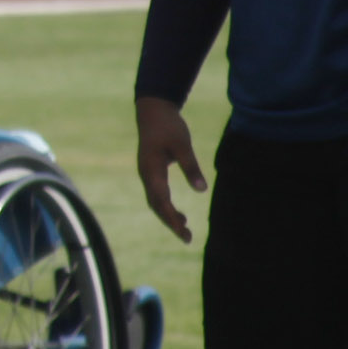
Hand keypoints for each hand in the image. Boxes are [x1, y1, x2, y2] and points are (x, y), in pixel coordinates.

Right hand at [136, 96, 206, 243]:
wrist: (152, 110)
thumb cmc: (168, 126)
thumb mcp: (182, 145)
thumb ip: (191, 167)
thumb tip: (201, 190)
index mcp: (152, 170)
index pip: (161, 201)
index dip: (172, 218)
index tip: (184, 232)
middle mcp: (146, 175)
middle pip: (156, 205)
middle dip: (170, 223)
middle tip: (187, 238)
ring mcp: (146, 173)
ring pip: (155, 201)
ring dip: (167, 216)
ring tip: (184, 228)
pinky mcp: (150, 170)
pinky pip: (156, 194)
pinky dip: (166, 206)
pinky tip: (177, 212)